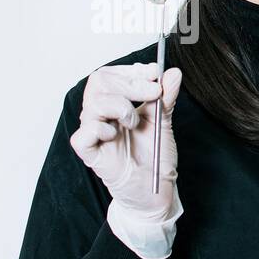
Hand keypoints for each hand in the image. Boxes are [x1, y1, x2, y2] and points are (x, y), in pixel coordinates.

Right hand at [70, 62, 182, 222]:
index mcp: (115, 102)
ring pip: (94, 102)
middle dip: (130, 83)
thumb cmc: (154, 155)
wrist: (154, 188)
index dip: (131, 70)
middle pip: (99, 81)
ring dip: (121, 106)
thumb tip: (172, 73)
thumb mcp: (163, 120)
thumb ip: (165, 96)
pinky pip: (86, 131)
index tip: (154, 72)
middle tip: (153, 92)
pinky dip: (104, 128)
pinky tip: (118, 135)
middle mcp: (101, 113)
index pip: (111, 74)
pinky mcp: (87, 150)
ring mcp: (92, 130)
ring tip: (136, 122)